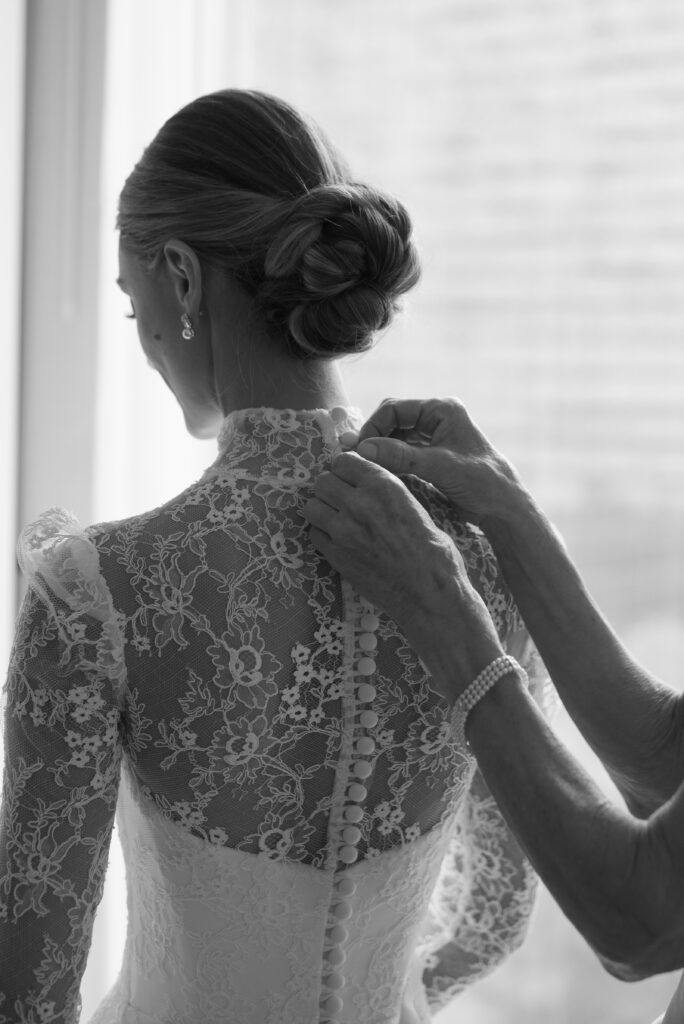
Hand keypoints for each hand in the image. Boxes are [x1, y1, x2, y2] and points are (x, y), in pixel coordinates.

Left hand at [303, 451, 503, 698]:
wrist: (431, 597)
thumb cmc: (436, 554)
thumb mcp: (418, 508)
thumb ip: (388, 492)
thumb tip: (369, 482)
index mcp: (384, 486)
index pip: (344, 460)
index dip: (346, 467)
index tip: (350, 475)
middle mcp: (359, 504)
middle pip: (323, 480)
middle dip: (331, 485)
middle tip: (343, 496)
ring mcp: (343, 532)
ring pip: (311, 505)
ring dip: (322, 507)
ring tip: (337, 516)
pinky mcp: (336, 557)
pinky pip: (314, 534)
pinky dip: (322, 532)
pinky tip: (339, 538)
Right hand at [339, 397, 522, 527]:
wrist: (503, 507)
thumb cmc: (480, 482)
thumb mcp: (438, 467)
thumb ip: (401, 456)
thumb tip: (362, 448)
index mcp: (443, 410)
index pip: (395, 409)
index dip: (373, 427)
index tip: (359, 449)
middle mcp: (437, 419)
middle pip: (392, 420)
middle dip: (374, 437)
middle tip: (356, 457)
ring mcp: (434, 437)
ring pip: (395, 437)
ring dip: (380, 449)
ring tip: (364, 467)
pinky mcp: (431, 455)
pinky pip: (402, 452)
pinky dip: (389, 460)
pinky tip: (379, 473)